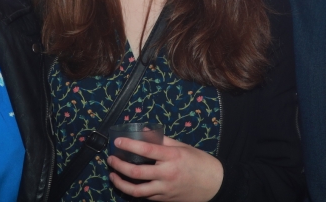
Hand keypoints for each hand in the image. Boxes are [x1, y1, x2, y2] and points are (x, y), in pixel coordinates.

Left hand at [107, 136, 223, 201]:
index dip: (129, 145)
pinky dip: (134, 191)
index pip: (146, 150)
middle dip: (119, 165)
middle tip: (111, 159)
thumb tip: (145, 132)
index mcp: (172, 157)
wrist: (214, 184)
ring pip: (136, 190)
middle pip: (136, 172)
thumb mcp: (182, 147)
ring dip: (121, 183)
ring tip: (113, 175)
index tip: (117, 141)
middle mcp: (167, 174)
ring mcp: (165, 189)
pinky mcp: (165, 200)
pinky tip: (128, 184)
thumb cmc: (199, 162)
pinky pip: (145, 197)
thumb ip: (162, 140)